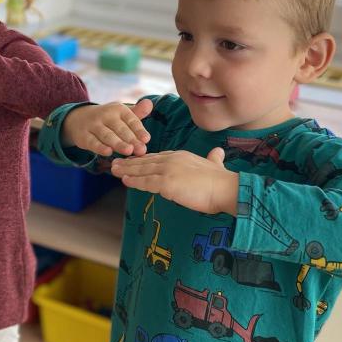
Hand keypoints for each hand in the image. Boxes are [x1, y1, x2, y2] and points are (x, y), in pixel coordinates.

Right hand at [61, 97, 151, 155]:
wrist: (79, 119)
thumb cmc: (109, 120)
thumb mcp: (122, 114)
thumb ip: (137, 113)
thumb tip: (150, 104)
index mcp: (118, 109)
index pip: (131, 119)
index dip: (139, 130)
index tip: (146, 139)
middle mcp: (106, 115)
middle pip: (120, 128)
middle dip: (131, 139)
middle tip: (141, 150)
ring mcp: (94, 125)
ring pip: (107, 135)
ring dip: (118, 143)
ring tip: (128, 151)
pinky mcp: (84, 136)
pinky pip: (92, 142)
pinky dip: (100, 147)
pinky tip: (108, 152)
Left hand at [111, 147, 238, 214]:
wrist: (227, 188)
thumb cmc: (222, 181)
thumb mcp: (216, 165)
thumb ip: (214, 159)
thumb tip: (218, 153)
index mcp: (182, 156)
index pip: (158, 157)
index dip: (144, 159)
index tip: (134, 160)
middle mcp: (173, 159)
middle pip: (146, 161)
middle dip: (130, 162)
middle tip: (117, 163)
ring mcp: (169, 170)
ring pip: (143, 170)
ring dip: (127, 170)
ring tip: (115, 170)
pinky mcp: (167, 183)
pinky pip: (146, 182)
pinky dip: (134, 181)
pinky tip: (125, 181)